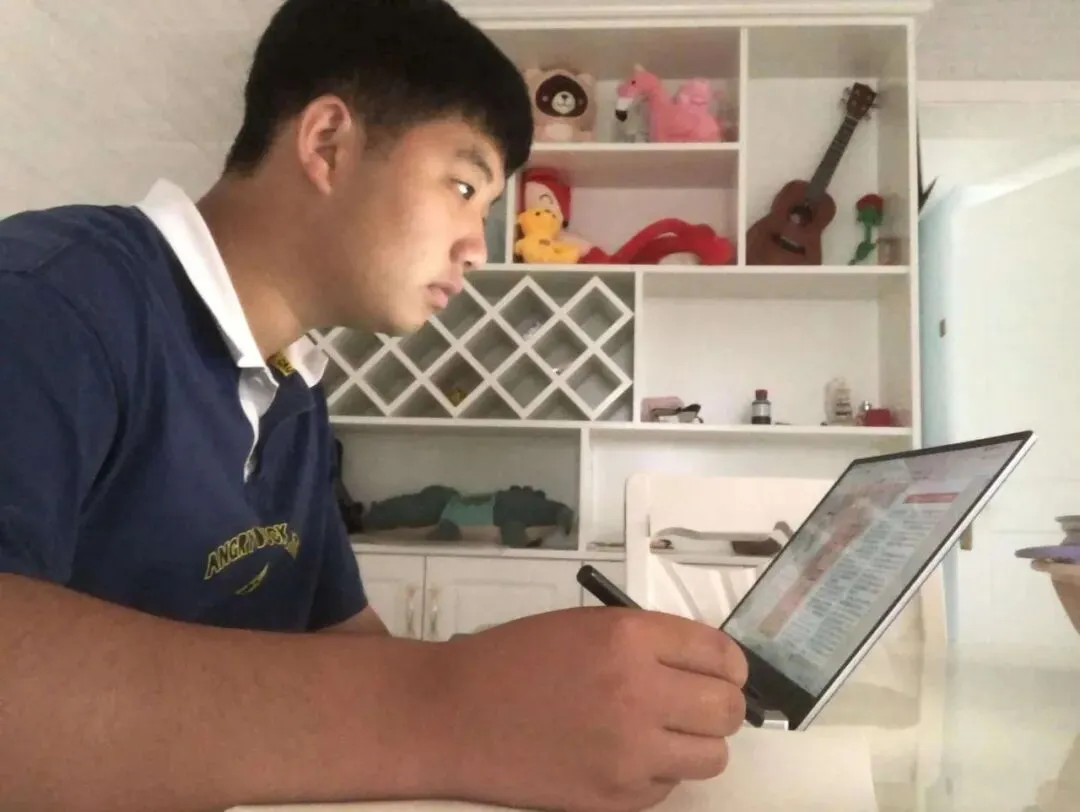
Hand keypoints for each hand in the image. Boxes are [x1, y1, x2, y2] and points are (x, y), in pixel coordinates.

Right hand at [436, 607, 748, 811]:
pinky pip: (669, 789)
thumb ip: (647, 641)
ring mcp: (629, 753)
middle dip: (721, 704)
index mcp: (629, 638)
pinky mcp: (615, 799)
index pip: (720, 654)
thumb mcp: (585, 627)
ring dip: (695, 743)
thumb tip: (703, 663)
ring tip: (662, 733)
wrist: (455, 714)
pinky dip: (657, 774)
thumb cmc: (515, 660)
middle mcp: (638, 693)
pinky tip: (624, 756)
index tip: (723, 671)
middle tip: (698, 704)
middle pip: (728, 709)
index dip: (729, 665)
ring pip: (711, 756)